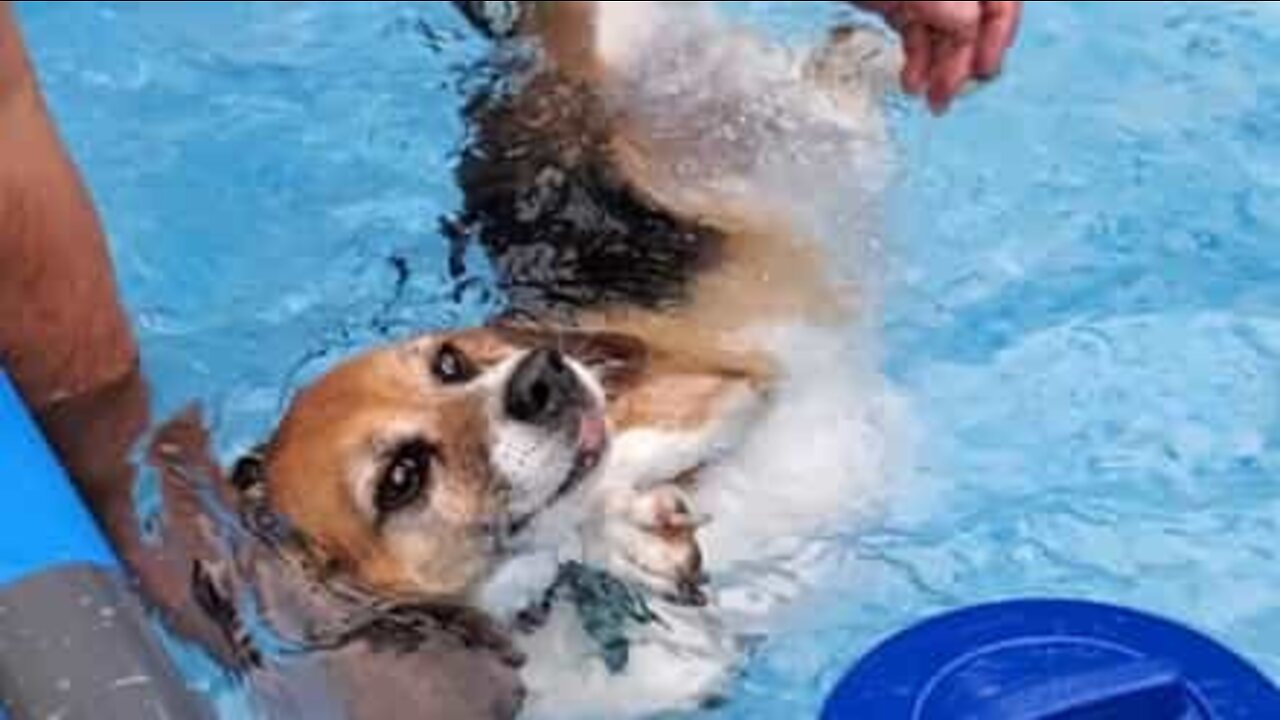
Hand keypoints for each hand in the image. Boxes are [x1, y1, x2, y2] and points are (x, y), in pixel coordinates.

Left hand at [856, 1, 1021, 113]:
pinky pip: (917, 36)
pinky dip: (917, 61)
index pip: (1001, 2)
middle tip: (949, 95)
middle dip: (963, 62)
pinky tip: (912, 83)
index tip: (982, 71)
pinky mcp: (899, 5)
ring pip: (945, 36)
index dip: (997, 37)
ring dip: (940, 70)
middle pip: (974, 24)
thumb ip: (952, 7)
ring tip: (929, 99)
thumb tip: (967, 33)